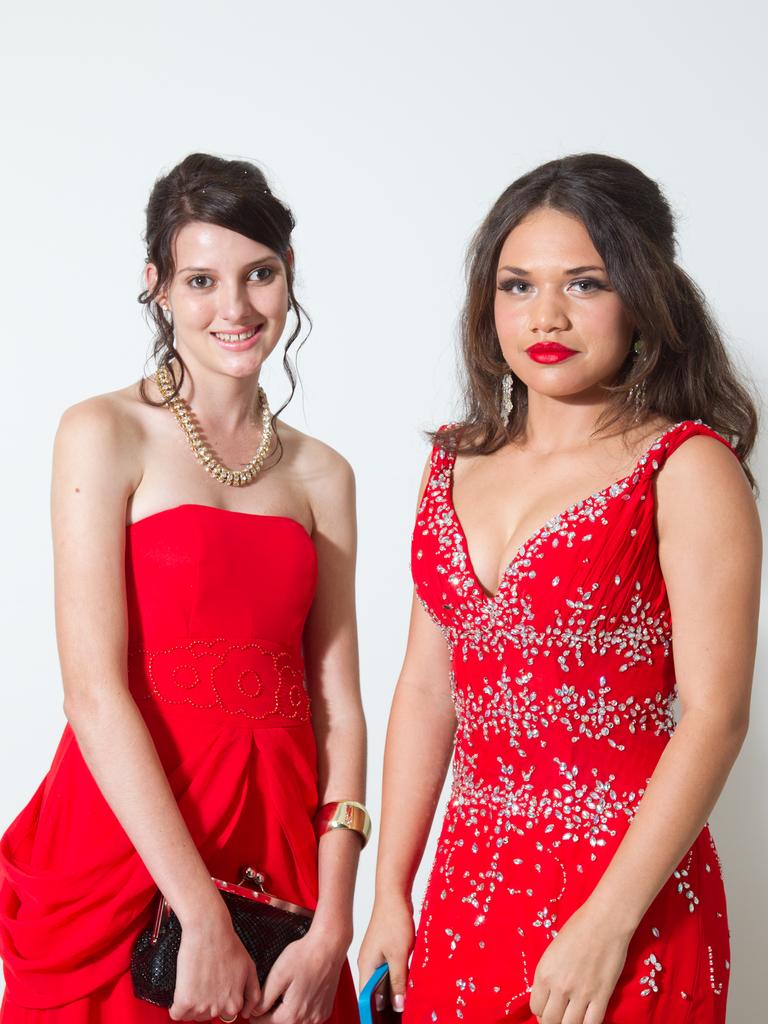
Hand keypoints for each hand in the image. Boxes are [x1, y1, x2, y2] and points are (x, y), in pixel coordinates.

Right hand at [169, 904, 260, 1020]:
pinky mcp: (185, 1001)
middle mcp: (219, 1008)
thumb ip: (253, 993)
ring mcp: (202, 1006)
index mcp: (235, 1003)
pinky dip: (176, 1005)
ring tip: (195, 981)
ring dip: (190, 1004)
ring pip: (192, 1016)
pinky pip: (176, 1014)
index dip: (219, 999)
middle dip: (205, 1002)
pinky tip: (183, 988)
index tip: (215, 989)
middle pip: (207, 1016)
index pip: (225, 1015)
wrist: (208, 931)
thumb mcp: (249, 968)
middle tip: (204, 980)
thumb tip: (247, 1012)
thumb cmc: (227, 945)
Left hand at [248, 928, 347, 1022]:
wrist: (328, 946)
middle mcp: (307, 1019)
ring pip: (295, 1022)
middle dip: (271, 1015)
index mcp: (293, 1013)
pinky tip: (297, 996)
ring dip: (286, 1014)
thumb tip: (255, 1012)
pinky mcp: (325, 1010)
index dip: (256, 1016)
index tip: (253, 1008)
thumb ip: (264, 998)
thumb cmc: (305, 956)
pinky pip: (308, 1018)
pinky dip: (300, 1012)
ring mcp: (318, 1016)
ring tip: (282, 995)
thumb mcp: (278, 975)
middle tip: (267, 999)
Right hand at [357, 895, 414, 1013]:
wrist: (394, 894)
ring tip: (407, 997)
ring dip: (395, 987)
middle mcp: (368, 963)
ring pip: (384, 979)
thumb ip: (398, 981)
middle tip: (403, 1010)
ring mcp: (376, 955)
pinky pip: (390, 969)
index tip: (387, 1020)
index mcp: (366, 966)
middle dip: (388, 1001)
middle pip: (376, 990)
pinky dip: (398, 975)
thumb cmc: (393, 921)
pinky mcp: (384, 949)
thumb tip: (398, 1005)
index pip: (367, 997)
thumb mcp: (399, 955)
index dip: (375, 1012)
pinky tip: (409, 978)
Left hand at [528, 902, 632, 1023]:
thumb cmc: (578, 929)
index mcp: (544, 972)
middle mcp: (559, 986)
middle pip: (550, 1021)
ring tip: (571, 1018)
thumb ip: (549, 975)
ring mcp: (581, 993)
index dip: (541, 1011)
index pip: (535, 1007)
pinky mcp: (601, 996)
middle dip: (553, 1021)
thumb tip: (549, 997)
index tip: (548, 1008)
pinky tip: (586, 1018)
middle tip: (559, 1015)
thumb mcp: (553, 951)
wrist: (604, 921)